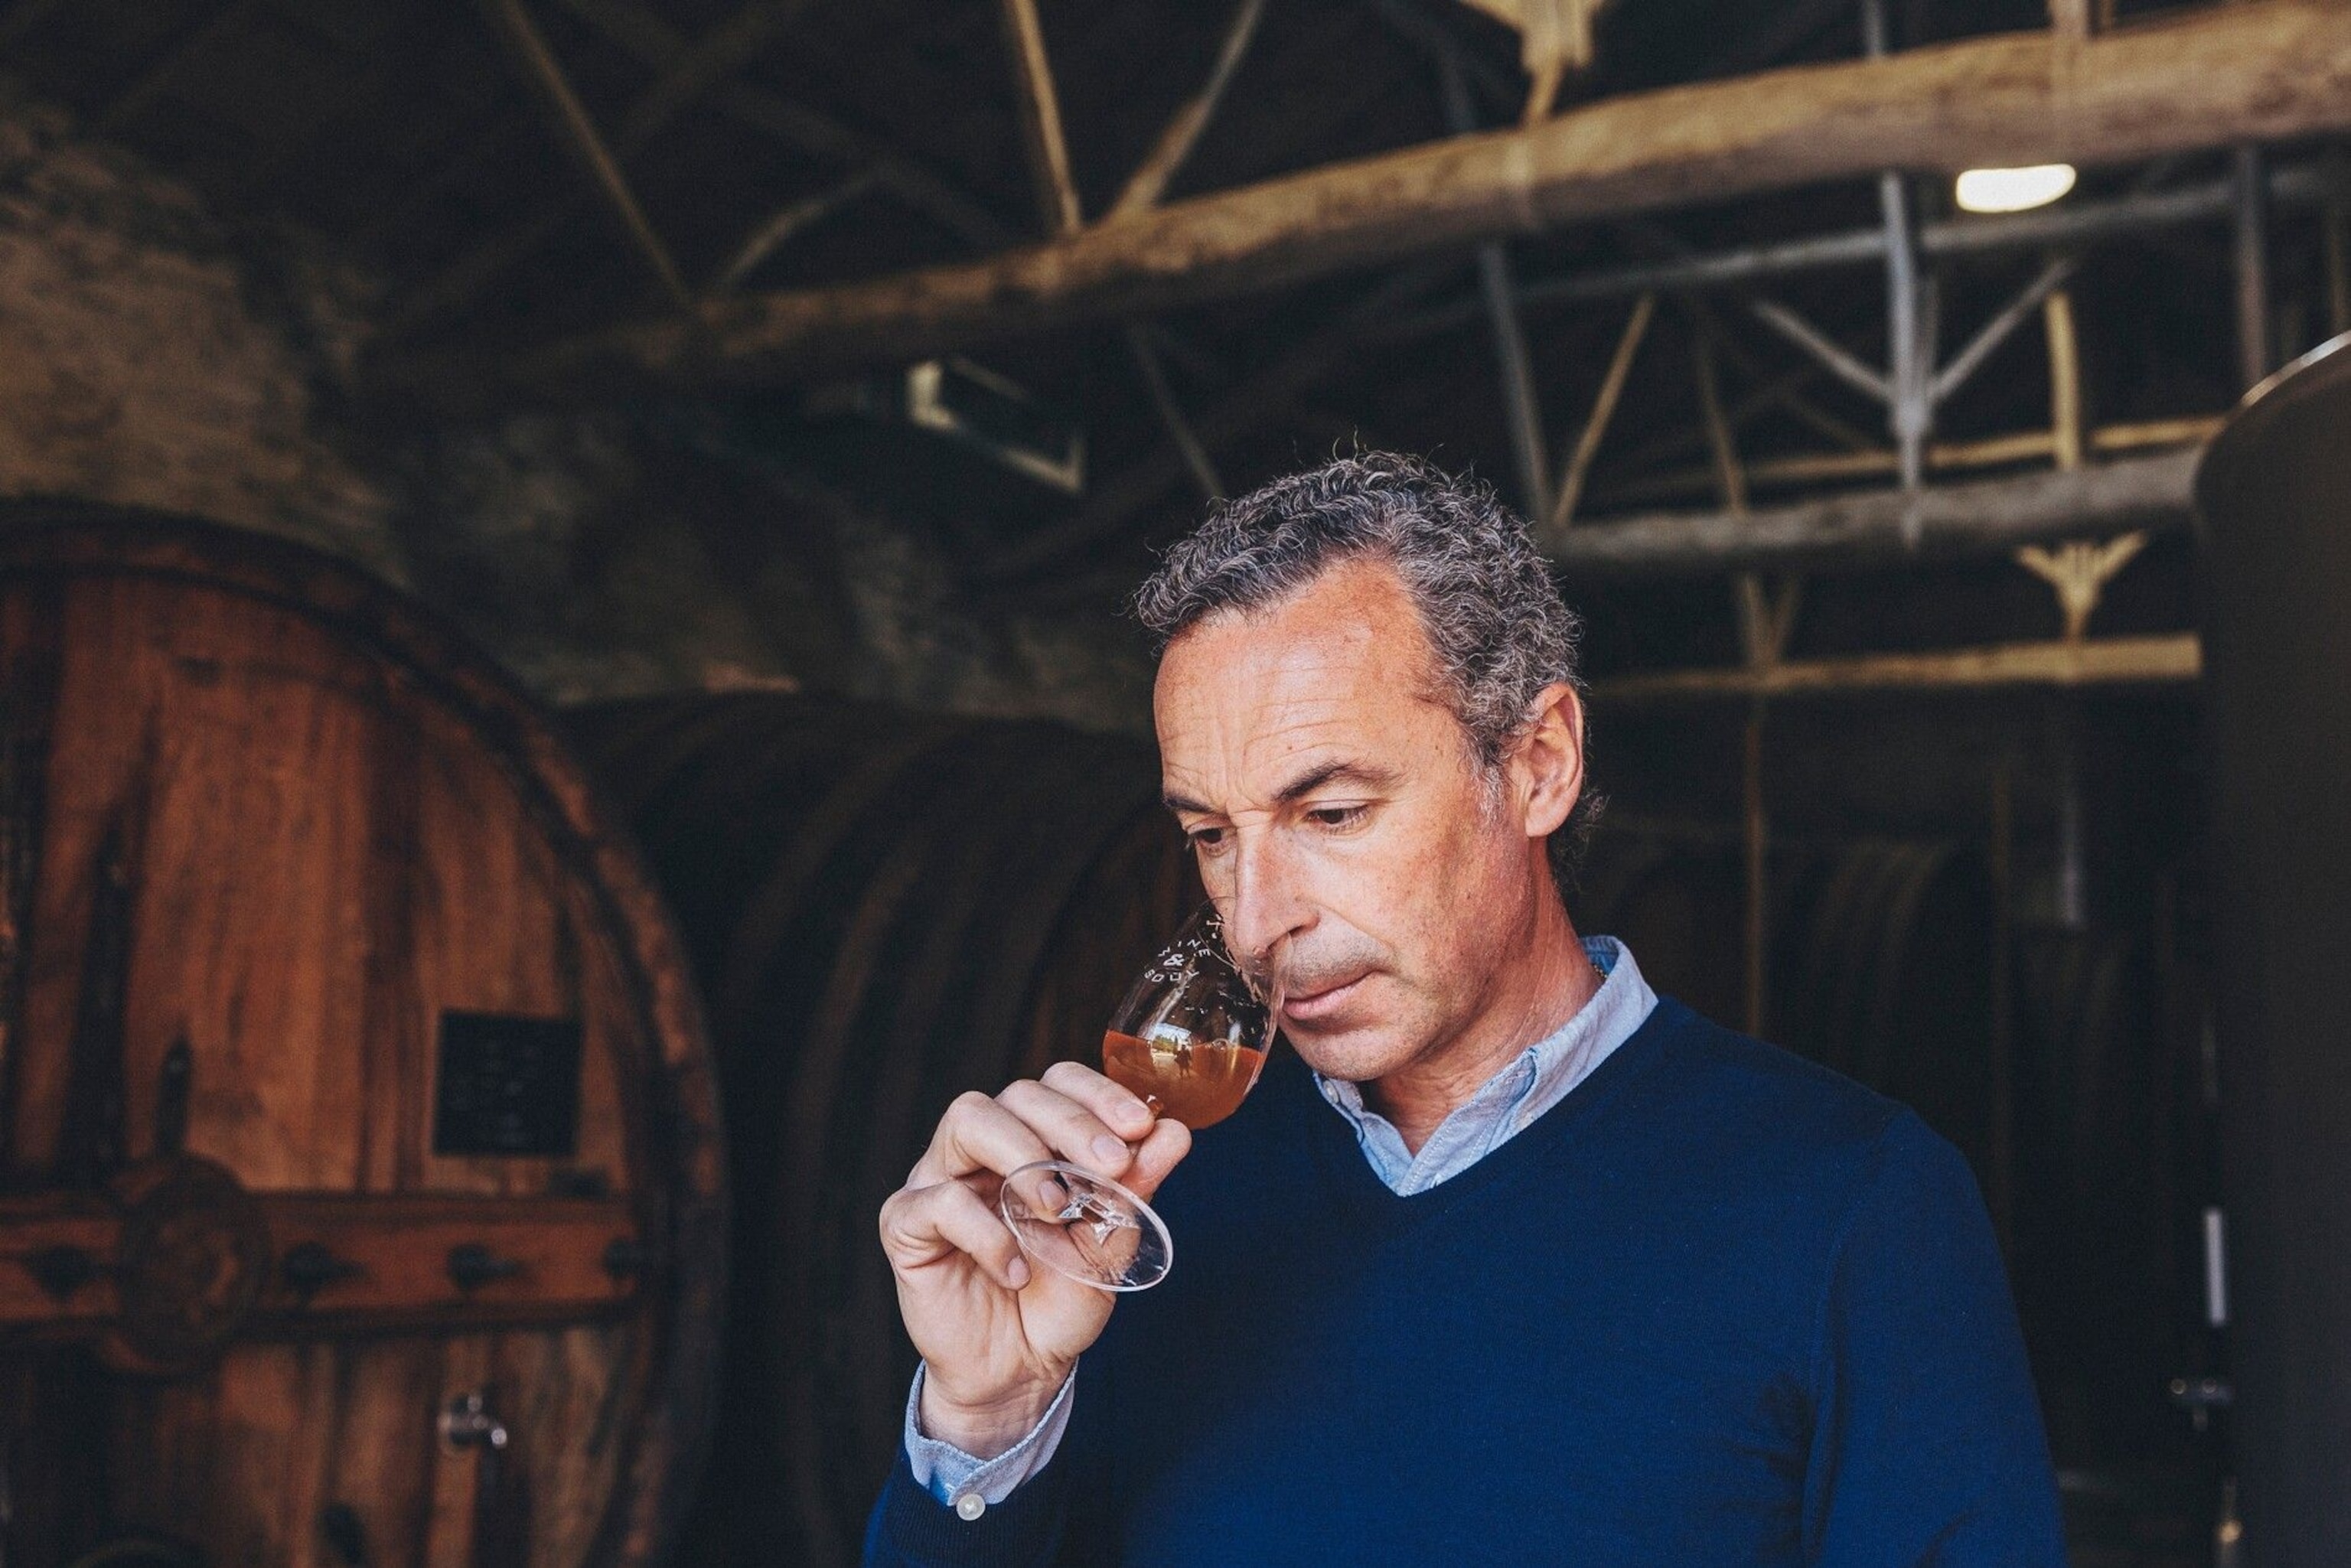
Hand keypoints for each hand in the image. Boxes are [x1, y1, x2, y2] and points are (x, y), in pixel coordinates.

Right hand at [879, 1060, 1191, 1457]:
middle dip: (1071, 1123)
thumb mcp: (1110, 1242)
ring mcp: (940, 1179)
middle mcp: (982, 1149)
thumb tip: (1175, 1132)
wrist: (1021, 1372)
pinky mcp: (907, 1225)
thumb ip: (1135, 1186)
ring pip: (968, 1119)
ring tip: (1058, 1209)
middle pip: (1016, 1094)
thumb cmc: (1061, 1298)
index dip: (1097, 1094)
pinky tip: (1017, 1271)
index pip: (1056, 1084)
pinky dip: (985, 1233)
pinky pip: (938, 1202)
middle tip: (1112, 1165)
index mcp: (1032, 1141)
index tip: (1140, 1126)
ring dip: (1024, 1155)